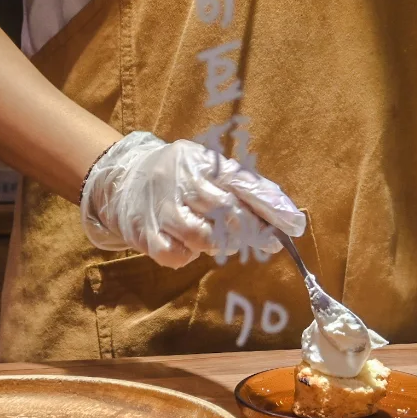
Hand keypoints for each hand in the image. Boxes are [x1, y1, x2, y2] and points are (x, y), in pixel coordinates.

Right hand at [80, 132, 306, 267]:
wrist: (122, 180)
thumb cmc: (180, 176)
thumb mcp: (208, 167)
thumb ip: (244, 185)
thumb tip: (286, 213)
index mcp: (200, 161)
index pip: (241, 183)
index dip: (270, 205)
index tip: (293, 224)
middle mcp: (180, 182)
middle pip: (226, 212)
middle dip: (251, 231)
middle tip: (266, 241)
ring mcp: (162, 210)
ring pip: (203, 237)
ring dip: (220, 243)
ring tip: (221, 238)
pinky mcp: (146, 235)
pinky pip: (176, 255)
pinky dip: (188, 255)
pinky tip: (189, 245)